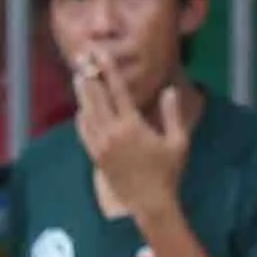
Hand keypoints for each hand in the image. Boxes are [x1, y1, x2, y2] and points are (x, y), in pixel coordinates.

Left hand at [70, 53, 192, 211]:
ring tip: (78, 75)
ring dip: (82, 93)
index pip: (117, 89)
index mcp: (133, 125)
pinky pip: (84, 132)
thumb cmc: (168, 172)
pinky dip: (81, 118)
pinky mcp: (96, 157)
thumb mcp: (178, 142)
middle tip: (82, 56)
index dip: (108, 68)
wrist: (149, 204)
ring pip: (87, 112)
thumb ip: (173, 114)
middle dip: (89, 74)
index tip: (101, 52)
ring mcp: (101, 145)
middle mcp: (112, 132)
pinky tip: (80, 109)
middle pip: (96, 96)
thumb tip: (169, 90)